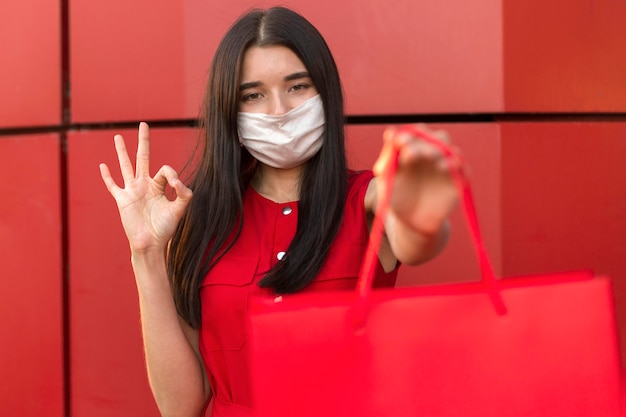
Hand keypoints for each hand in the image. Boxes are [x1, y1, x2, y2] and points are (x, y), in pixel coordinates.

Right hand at [99, 122, 192, 252]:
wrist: (150, 243)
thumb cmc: (166, 229)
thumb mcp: (180, 210)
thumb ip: (184, 194)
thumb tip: (180, 182)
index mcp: (160, 186)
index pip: (165, 169)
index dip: (172, 174)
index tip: (177, 185)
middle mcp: (145, 185)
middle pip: (143, 157)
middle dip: (144, 141)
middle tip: (144, 124)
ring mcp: (132, 191)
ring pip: (125, 166)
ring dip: (121, 151)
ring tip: (117, 136)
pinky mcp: (122, 200)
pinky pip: (113, 185)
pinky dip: (107, 176)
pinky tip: (103, 165)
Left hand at [375, 124, 457, 235]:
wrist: (412, 223)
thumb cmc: (396, 199)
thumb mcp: (385, 182)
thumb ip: (387, 162)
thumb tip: (390, 134)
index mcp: (412, 152)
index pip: (414, 135)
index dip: (408, 136)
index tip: (399, 140)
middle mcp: (431, 156)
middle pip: (434, 138)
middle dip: (424, 142)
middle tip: (411, 150)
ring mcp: (445, 167)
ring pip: (450, 150)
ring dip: (439, 150)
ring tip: (428, 156)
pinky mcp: (457, 181)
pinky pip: (462, 169)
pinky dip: (455, 165)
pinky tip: (443, 167)